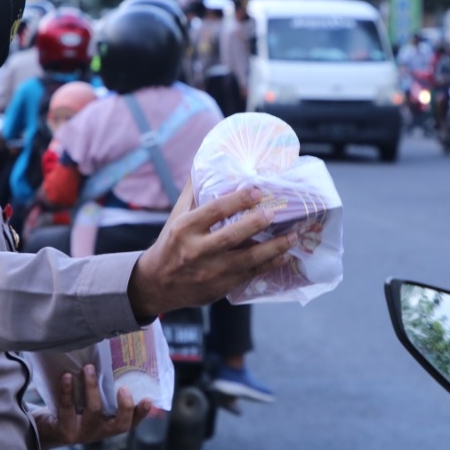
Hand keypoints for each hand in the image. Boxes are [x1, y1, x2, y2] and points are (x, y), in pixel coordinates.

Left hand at [33, 364, 151, 448]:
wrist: (43, 430)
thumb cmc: (72, 411)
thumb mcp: (89, 406)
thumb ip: (103, 394)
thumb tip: (113, 361)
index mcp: (108, 426)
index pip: (130, 423)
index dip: (141, 414)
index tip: (148, 400)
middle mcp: (98, 432)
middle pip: (119, 424)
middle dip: (124, 406)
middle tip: (124, 387)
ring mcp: (82, 433)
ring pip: (93, 410)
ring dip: (92, 387)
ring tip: (89, 368)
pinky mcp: (64, 430)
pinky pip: (67, 407)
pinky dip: (67, 390)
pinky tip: (67, 376)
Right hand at [127, 182, 294, 321]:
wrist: (158, 283)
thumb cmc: (172, 243)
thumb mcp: (177, 216)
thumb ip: (195, 193)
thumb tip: (211, 162)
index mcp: (185, 228)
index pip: (214, 210)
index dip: (238, 200)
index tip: (257, 191)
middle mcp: (196, 250)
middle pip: (230, 236)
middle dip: (255, 224)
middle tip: (274, 213)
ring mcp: (209, 271)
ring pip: (246, 259)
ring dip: (272, 248)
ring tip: (292, 237)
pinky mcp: (220, 287)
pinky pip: (249, 275)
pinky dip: (268, 266)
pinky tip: (283, 257)